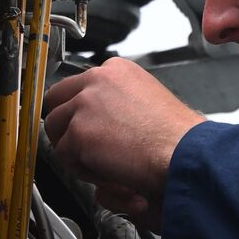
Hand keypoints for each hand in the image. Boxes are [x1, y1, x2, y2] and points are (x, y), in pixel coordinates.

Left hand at [44, 58, 204, 225]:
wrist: (184, 153)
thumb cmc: (176, 136)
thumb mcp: (147, 99)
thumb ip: (118, 100)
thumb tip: (98, 115)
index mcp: (116, 69)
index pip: (76, 85)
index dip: (78, 110)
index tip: (87, 126)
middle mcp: (97, 79)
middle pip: (56, 100)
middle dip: (64, 125)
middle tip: (80, 146)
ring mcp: (86, 104)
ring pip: (55, 128)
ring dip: (72, 148)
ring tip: (100, 161)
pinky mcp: (79, 132)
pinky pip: (64, 156)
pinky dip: (82, 169)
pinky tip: (108, 170)